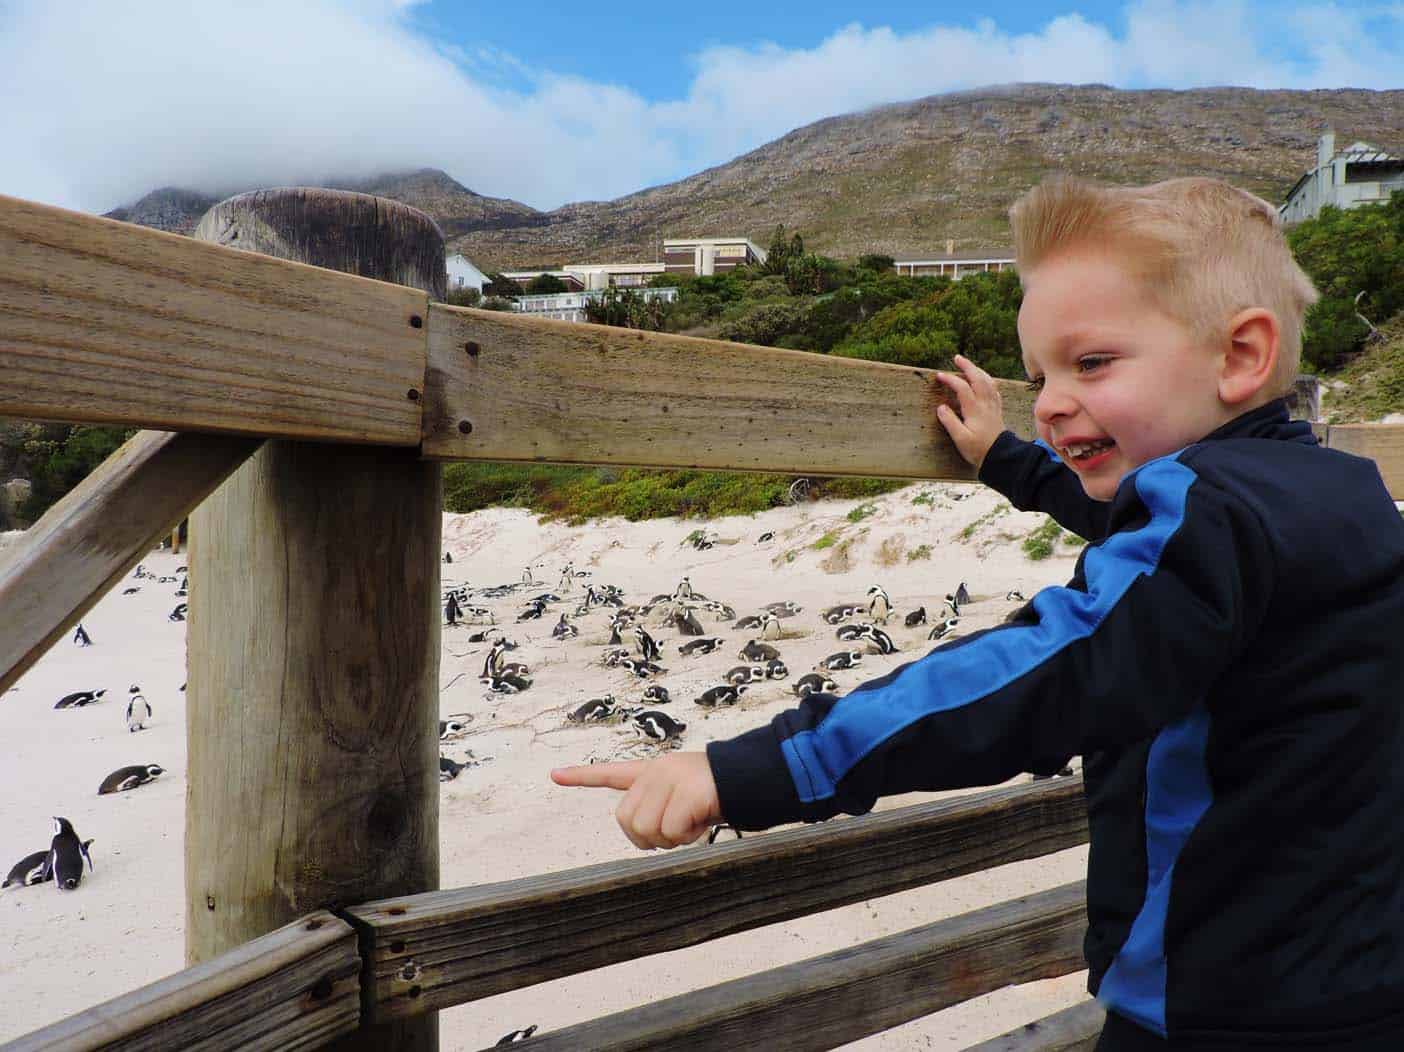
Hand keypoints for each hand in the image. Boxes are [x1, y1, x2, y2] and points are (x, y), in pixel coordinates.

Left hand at [551, 752, 722, 849]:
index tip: (555, 774)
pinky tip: (699, 821)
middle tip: (674, 828)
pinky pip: (672, 831)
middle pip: (627, 821)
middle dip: (649, 836)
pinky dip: (686, 836)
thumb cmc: (712, 795)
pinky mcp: (686, 791)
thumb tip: (640, 835)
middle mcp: (655, 772)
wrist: (745, 779)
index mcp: (650, 771)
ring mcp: (670, 779)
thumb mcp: (678, 798)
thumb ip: (654, 809)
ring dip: (670, 838)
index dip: (582, 776)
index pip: (610, 773)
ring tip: (690, 821)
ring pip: (647, 829)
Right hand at [935, 354, 1005, 470]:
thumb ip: (950, 422)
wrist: (1001, 456)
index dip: (951, 379)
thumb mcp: (960, 439)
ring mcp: (993, 406)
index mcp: (975, 410)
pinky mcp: (997, 410)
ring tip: (969, 365)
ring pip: (988, 382)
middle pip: (978, 378)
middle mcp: (985, 404)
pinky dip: (988, 381)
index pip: (962, 388)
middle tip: (957, 358)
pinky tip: (985, 380)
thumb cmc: (978, 449)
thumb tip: (941, 407)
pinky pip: (994, 389)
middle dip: (967, 366)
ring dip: (978, 371)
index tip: (939, 376)